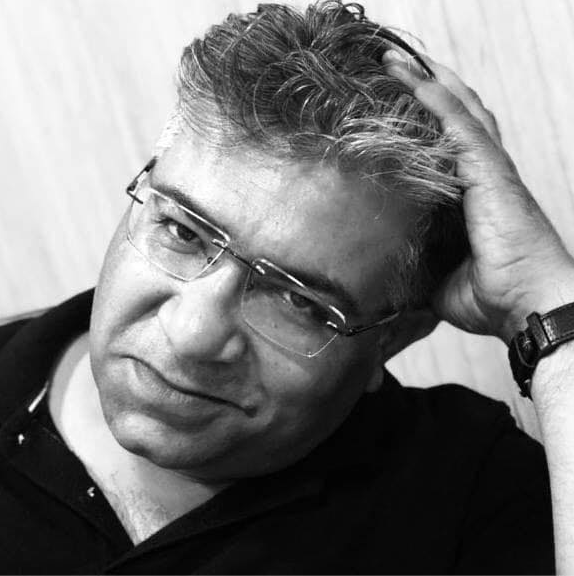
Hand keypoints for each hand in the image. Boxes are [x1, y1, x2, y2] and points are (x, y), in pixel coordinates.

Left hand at [383, 51, 573, 343]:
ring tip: (395, 59)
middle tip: (392, 64)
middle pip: (457, 115)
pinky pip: (461, 128)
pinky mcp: (492, 175)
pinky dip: (438, 101)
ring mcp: (491, 171)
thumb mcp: (441, 277)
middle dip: (426, 87)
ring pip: (460, 111)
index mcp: (476, 195)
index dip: (427, 117)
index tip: (395, 100)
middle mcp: (486, 174)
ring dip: (428, 82)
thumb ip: (420, 262)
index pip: (451, 142)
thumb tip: (391, 266)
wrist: (526, 309)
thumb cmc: (493, 298)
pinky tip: (413, 81)